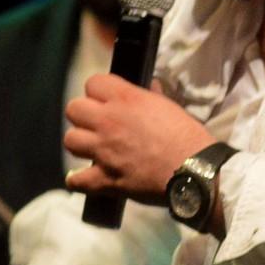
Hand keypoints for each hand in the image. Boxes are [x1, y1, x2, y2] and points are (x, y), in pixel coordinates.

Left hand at [64, 73, 213, 201]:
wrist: (194, 171)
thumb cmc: (187, 137)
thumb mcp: (170, 107)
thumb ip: (153, 96)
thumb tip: (150, 87)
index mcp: (126, 99)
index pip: (93, 83)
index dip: (98, 91)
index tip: (106, 99)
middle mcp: (109, 122)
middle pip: (74, 109)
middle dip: (84, 115)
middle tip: (97, 124)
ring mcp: (103, 151)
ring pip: (70, 140)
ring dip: (80, 144)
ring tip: (92, 148)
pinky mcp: (105, 179)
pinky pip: (76, 180)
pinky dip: (78, 181)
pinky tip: (84, 178)